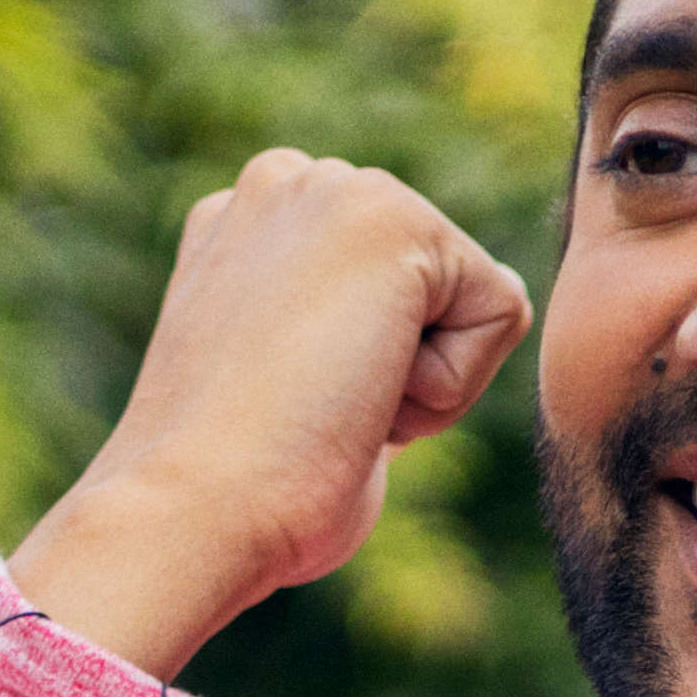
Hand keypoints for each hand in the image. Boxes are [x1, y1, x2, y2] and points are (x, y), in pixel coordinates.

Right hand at [11, 151, 530, 675]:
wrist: (193, 510)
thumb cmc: (238, 496)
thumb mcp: (280, 390)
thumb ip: (334, 341)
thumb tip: (398, 358)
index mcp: (245, 226)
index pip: (388, 295)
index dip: (366, 378)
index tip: (289, 409)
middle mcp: (285, 187)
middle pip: (437, 291)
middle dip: (402, 369)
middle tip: (315, 410)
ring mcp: (335, 190)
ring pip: (471, 299)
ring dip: (426, 380)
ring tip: (333, 400)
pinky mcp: (395, 219)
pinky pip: (503, 311)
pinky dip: (455, 383)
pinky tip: (364, 393)